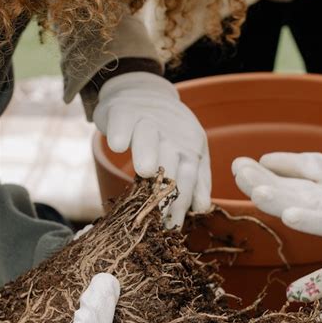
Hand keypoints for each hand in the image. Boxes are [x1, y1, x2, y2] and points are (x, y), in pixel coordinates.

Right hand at [93, 73, 210, 226]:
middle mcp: (171, 137)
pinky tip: (119, 144)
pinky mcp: (123, 110)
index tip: (171, 228)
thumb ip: (196, 180)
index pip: (187, 180)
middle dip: (166, 186)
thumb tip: (202, 207)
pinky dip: (121, 130)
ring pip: (150, 138)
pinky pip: (123, 119)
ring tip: (146, 170)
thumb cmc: (166, 134)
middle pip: (171, 161)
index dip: (180, 204)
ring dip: (149, 152)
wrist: (144, 94)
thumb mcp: (187, 153)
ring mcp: (148, 122)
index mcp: (189, 149)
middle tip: (159, 209)